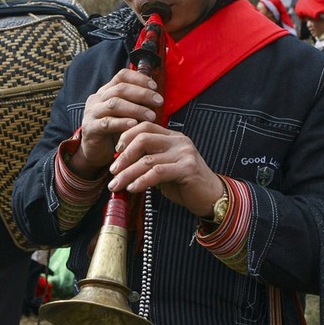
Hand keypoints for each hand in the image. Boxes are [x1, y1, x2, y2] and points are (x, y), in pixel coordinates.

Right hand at [71, 69, 163, 177]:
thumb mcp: (125, 115)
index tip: (154, 86)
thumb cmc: (113, 132)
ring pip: (114, 104)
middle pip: (120, 88)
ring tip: (151, 116)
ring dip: (136, 109)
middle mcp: (97, 99)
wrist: (94, 152)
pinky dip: (122, 122)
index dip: (139, 78)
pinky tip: (135, 124)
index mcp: (106, 91)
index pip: (122, 76)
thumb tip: (157, 98)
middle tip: (159, 101)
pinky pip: (107, 123)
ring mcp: (92, 113)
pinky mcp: (90, 128)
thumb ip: (136, 105)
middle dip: (142, 94)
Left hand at [107, 121, 222, 217]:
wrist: (211, 197)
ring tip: (116, 185)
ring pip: (148, 159)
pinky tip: (132, 188)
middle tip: (112, 170)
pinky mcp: (187, 168)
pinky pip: (158, 173)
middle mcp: (179, 141)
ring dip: (128, 173)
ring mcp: (184, 153)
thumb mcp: (164, 169)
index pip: (145, 127)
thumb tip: (120, 166)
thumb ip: (148, 163)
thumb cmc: (185, 184)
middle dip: (124, 156)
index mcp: (172, 137)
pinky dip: (141, 181)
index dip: (127, 136)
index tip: (115, 151)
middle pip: (144, 139)